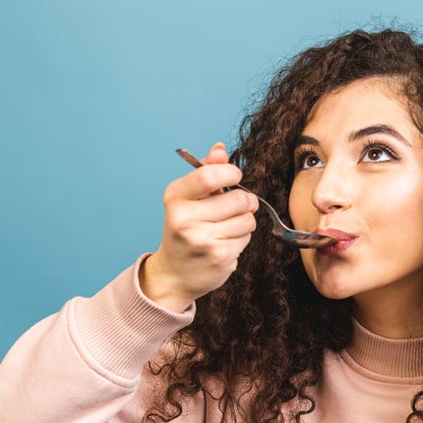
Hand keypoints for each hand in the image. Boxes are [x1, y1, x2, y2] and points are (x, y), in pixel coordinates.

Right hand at [140, 143, 257, 310]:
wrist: (175, 273)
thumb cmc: (185, 229)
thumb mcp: (188, 198)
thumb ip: (206, 172)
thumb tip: (220, 149)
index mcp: (175, 198)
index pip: (209, 176)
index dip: (231, 173)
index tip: (235, 176)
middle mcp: (185, 219)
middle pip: (239, 199)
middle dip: (246, 201)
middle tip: (239, 206)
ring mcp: (202, 240)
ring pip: (247, 219)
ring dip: (244, 221)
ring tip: (227, 227)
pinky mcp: (219, 257)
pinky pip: (246, 238)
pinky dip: (241, 238)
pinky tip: (225, 242)